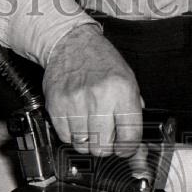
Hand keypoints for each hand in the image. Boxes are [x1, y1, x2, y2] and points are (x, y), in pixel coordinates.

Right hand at [43, 24, 143, 157]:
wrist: (70, 43)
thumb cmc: (100, 61)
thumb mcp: (128, 80)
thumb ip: (133, 111)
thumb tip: (135, 142)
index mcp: (122, 92)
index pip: (129, 137)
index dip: (128, 148)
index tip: (125, 148)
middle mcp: (99, 98)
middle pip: (103, 147)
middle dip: (106, 146)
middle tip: (106, 136)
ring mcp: (75, 103)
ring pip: (83, 146)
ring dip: (88, 141)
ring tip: (89, 125)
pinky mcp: (56, 106)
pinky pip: (66, 137)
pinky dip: (72, 135)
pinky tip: (76, 120)